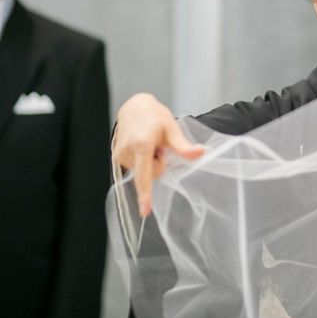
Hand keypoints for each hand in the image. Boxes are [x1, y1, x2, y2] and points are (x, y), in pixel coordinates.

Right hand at [112, 93, 203, 216]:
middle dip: (159, 163)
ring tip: (148, 142)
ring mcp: (119, 154)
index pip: (144, 175)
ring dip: (149, 160)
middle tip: (159, 145)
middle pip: (151, 174)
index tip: (145, 211)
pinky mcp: (116, 156)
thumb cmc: (154, 115)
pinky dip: (141, 160)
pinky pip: (136, 168)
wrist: (134, 106)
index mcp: (142, 144)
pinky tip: (141, 145)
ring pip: (143, 172)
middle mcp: (127, 151)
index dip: (145, 195)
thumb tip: (200, 153)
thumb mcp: (171, 128)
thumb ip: (183, 146)